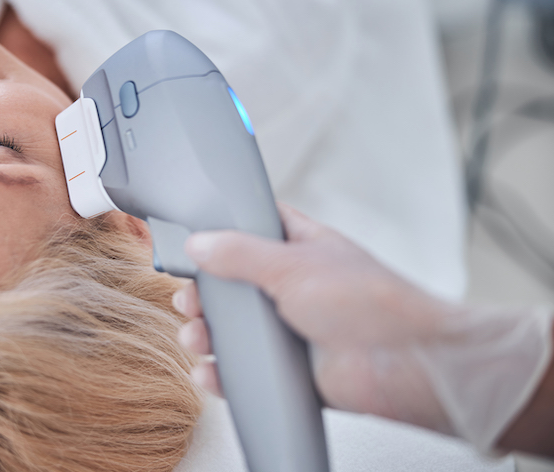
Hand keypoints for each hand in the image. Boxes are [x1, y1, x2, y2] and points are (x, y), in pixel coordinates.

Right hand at [173, 203, 552, 452]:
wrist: (407, 364)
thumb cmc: (370, 302)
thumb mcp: (293, 264)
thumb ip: (240, 252)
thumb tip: (198, 243)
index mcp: (301, 246)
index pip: (254, 226)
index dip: (222, 233)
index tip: (192, 243)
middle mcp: (295, 284)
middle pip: (234, 284)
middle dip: (207, 295)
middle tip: (191, 302)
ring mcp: (293, 326)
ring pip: (237, 329)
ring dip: (209, 334)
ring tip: (197, 338)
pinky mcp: (293, 366)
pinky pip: (248, 368)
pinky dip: (225, 372)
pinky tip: (212, 372)